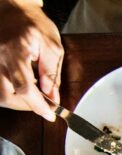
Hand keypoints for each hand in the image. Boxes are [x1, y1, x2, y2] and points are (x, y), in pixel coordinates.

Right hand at [0, 0, 62, 119]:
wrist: (11, 8)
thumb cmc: (32, 23)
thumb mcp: (51, 45)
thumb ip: (52, 73)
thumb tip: (53, 97)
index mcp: (15, 52)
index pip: (24, 87)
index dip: (38, 105)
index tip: (50, 114)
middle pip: (6, 95)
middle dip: (26, 106)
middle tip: (42, 103)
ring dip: (16, 100)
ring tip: (32, 92)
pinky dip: (9, 91)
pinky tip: (20, 84)